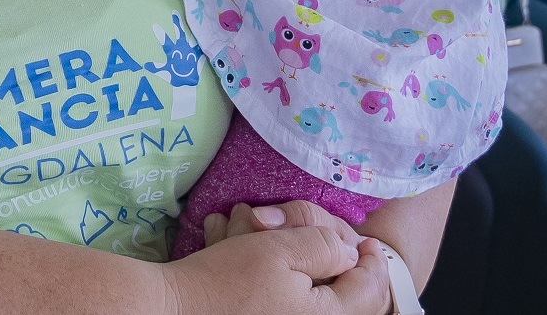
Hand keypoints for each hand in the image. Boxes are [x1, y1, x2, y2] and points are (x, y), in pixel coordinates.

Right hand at [164, 217, 388, 314]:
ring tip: (312, 260)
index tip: (369, 240)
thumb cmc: (226, 280)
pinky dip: (299, 295)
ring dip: (323, 283)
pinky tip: (280, 276)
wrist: (174, 310)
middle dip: (350, 273)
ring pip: (325, 307)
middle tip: (348, 250)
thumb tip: (350, 254)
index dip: (372, 260)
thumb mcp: (279, 248)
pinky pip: (298, 311)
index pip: (370, 289)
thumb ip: (324, 247)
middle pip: (353, 304)